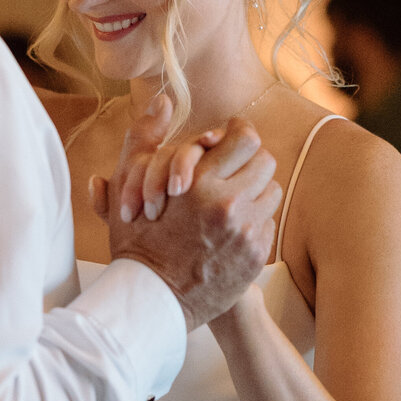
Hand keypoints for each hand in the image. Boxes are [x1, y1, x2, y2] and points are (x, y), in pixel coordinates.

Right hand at [105, 106, 281, 330]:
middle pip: (265, 162)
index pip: (246, 138)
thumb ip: (143, 138)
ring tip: (230, 202)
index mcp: (197, 183)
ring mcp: (245, 232)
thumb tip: (162, 100)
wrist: (150, 300)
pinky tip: (230, 232)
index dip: (238, 135)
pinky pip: (267, 224)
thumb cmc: (136, 240)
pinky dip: (253, 223)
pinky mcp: (255, 255)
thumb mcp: (129, 185)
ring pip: (271, 192)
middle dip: (248, 164)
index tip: (229, 141)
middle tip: (231, 172)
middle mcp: (227, 205)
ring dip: (253, 193)